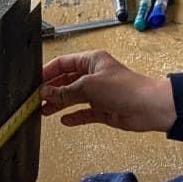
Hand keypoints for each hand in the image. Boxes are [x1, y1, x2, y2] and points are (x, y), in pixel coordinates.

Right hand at [41, 52, 176, 131]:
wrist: (149, 107)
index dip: (48, 72)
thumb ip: (64, 92)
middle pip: (66, 81)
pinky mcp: (103, 109)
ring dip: (59, 104)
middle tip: (35, 99)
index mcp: (91, 61)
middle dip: (51, 90)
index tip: (34, 82)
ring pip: (73, 97)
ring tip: (43, 112)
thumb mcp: (88, 86)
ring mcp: (98, 93)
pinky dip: (74, 116)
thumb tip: (45, 93)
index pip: (63, 63)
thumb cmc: (124, 88)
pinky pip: (84, 113)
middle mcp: (94, 75)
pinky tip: (64, 120)